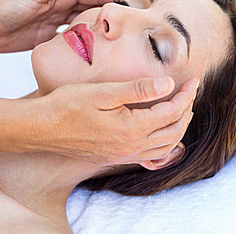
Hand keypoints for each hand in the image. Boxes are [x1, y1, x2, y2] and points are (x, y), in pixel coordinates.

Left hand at [0, 0, 130, 51]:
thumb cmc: (6, 6)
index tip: (131, 0)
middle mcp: (59, 6)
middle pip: (90, 9)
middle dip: (109, 13)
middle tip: (131, 22)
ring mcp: (54, 23)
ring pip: (82, 25)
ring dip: (98, 28)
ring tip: (118, 37)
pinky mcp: (47, 39)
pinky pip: (70, 40)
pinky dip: (82, 42)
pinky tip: (94, 49)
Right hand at [25, 77, 198, 165]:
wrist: (41, 128)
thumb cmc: (67, 105)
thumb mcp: (102, 92)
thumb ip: (137, 89)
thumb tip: (168, 84)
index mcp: (131, 128)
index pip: (171, 111)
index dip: (186, 94)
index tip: (194, 79)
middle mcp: (130, 146)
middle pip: (174, 132)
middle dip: (187, 110)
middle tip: (190, 92)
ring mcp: (122, 155)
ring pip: (165, 147)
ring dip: (178, 128)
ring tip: (181, 109)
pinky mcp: (112, 157)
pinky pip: (149, 156)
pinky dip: (163, 144)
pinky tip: (159, 133)